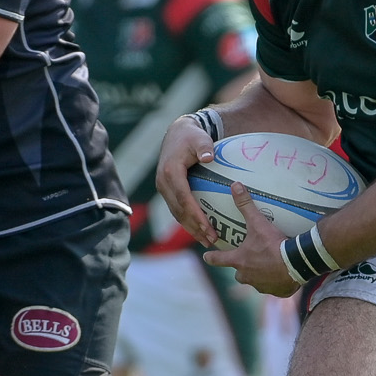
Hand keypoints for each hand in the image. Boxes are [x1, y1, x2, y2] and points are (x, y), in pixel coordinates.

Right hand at [154, 117, 218, 246]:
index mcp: (171, 172)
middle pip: (179, 211)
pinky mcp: (167, 191)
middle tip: (211, 240)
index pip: (184, 198)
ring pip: (177, 214)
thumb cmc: (192, 137)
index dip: (195, 215)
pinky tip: (199, 231)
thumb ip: (205, 147)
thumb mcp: (200, 138)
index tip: (208, 227)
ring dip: (191, 229)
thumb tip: (209, 157)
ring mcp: (163, 189)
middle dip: (195, 227)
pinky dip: (187, 222)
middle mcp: (163, 183)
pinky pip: (176, 210)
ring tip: (207, 241)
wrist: (177, 134)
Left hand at [204, 184, 301, 296]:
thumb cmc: (273, 245)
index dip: (211, 257)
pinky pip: (273, 287)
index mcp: (239, 261)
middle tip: (250, 259)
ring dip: (260, 275)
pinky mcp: (277, 292)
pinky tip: (284, 274)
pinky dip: (276, 282)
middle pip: (238, 273)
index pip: (219, 259)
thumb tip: (235, 186)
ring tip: (269, 265)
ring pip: (256, 281)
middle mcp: (246, 276)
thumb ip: (246, 206)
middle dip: (242, 267)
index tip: (206, 256)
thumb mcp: (258, 223)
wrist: (296, 263)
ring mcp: (261, 286)